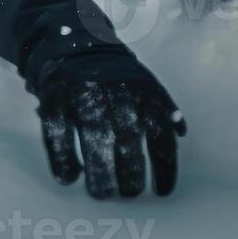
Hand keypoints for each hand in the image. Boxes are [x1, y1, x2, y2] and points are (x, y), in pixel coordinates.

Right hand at [33, 51, 186, 198]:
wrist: (76, 45)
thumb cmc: (119, 78)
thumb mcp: (148, 85)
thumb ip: (165, 109)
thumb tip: (181, 133)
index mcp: (146, 97)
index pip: (162, 142)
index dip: (164, 172)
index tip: (162, 192)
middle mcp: (119, 100)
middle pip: (129, 153)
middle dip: (131, 181)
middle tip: (128, 192)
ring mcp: (86, 100)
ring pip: (95, 150)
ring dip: (100, 180)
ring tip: (102, 193)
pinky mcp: (56, 101)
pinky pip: (59, 139)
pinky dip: (63, 162)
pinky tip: (68, 177)